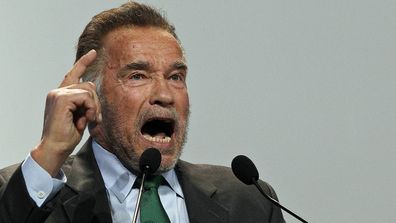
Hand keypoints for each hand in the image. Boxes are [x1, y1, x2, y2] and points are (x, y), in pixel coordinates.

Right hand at [31, 50, 101, 175]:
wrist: (55, 147)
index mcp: (60, 95)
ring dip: (93, 107)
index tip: (94, 53)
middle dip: (95, 102)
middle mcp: (57, 91)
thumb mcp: (80, 115)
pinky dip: (90, 109)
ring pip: (88, 91)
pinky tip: (84, 119)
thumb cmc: (67, 135)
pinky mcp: (61, 99)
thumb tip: (92, 88)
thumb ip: (85, 102)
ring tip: (87, 120)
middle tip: (93, 118)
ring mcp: (58, 94)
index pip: (74, 74)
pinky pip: (86, 97)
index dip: (84, 62)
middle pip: (88, 85)